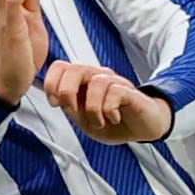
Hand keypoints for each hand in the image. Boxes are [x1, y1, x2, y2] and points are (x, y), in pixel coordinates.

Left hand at [39, 58, 172, 142]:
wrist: (143, 128)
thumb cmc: (115, 121)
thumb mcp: (84, 118)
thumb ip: (69, 107)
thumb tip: (53, 99)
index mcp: (83, 82)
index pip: (60, 67)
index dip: (51, 83)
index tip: (55, 103)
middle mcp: (98, 77)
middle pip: (74, 69)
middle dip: (67, 93)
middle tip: (74, 111)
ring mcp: (115, 82)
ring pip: (95, 83)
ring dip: (93, 110)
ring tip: (100, 121)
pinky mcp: (130, 91)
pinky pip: (114, 93)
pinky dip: (109, 111)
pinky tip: (113, 117)